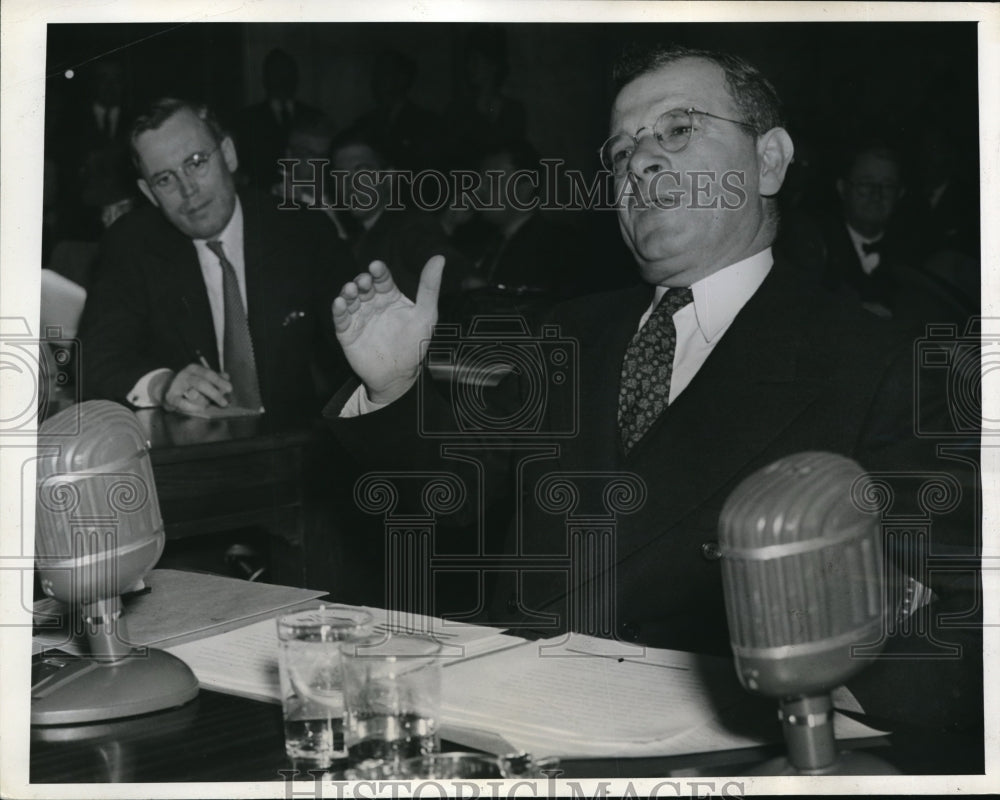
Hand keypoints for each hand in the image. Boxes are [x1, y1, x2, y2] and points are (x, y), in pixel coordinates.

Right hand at [157, 363, 233, 412]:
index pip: (209, 374)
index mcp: (194, 369)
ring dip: (203, 401)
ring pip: (192, 393)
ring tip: (209, 406)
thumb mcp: (203, 379)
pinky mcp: (170, 397)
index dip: (219, 382)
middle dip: (215, 394)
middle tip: (224, 403)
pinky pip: (182, 403)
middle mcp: (185, 374)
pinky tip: (200, 409)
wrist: (168, 390)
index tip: (229, 389)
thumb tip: (226, 377)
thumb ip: (215, 379)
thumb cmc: (190, 386)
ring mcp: (176, 385)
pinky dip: (192, 407)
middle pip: (201, 383)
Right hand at [332, 256, 443, 404]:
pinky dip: (339, 310)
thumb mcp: (426, 314)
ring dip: (348, 292)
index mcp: (390, 296)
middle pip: (364, 287)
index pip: (382, 279)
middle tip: (363, 281)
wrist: (399, 374)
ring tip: (350, 290)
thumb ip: (429, 287)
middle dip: (362, 281)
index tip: (376, 266)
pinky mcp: (347, 332)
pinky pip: (341, 318)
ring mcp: (359, 317)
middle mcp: (373, 303)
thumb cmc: (414, 344)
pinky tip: (340, 303)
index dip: (378, 271)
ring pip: (351, 299)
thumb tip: (439, 258)